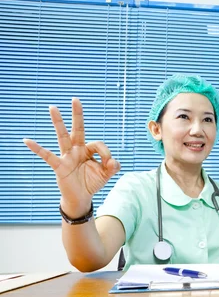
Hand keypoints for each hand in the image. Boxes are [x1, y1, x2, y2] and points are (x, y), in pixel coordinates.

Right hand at [23, 98, 119, 216]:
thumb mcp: (106, 174)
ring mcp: (67, 156)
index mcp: (88, 150)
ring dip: (58, 122)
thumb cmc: (92, 182)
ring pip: (62, 136)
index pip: (98, 144)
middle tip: (76, 99)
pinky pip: (47, 156)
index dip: (105, 153)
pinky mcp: (60, 166)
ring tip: (53, 108)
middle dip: (77, 115)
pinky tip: (27, 141)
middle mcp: (77, 150)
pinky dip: (37, 149)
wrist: (81, 197)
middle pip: (77, 129)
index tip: (109, 164)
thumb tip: (114, 161)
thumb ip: (113, 167)